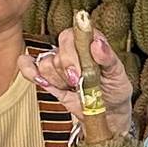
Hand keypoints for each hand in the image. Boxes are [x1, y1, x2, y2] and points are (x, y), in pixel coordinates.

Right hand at [17, 27, 133, 139]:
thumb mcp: (118, 74)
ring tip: (73, 87)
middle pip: (59, 48)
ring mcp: (58, 63)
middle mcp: (73, 50)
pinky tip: (41, 81)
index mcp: (90, 42)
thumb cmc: (115, 90)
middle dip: (67, 68)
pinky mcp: (47, 77)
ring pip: (46, 63)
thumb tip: (98, 43)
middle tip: (78, 81)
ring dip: (58, 79)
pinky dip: (31, 73)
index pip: (75, 33)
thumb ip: (108, 58)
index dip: (74, 49)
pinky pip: (29, 68)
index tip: (81, 68)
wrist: (107, 113)